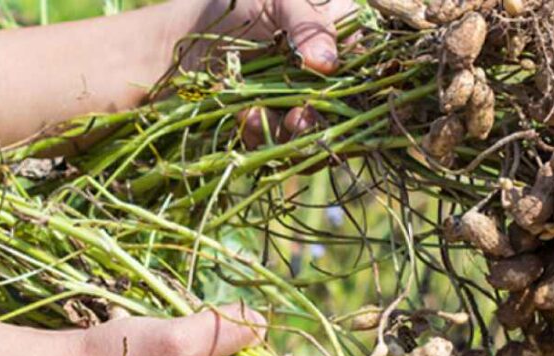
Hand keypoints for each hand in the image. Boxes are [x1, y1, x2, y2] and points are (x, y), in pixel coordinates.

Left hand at [191, 0, 357, 147]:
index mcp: (342, 31)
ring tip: (264, 117)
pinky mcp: (276, 126)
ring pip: (317, 132)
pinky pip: (282, 144)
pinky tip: (244, 116)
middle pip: (348, 107)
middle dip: (325, 118)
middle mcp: (329, 71)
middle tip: (299, 118)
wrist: (184, 36)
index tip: (342, 91)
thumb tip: (327, 64)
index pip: (369, 62)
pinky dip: (265, 137)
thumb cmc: (235, 3)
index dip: (363, 82)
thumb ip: (307, 24)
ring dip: (295, 133)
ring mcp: (304, 101)